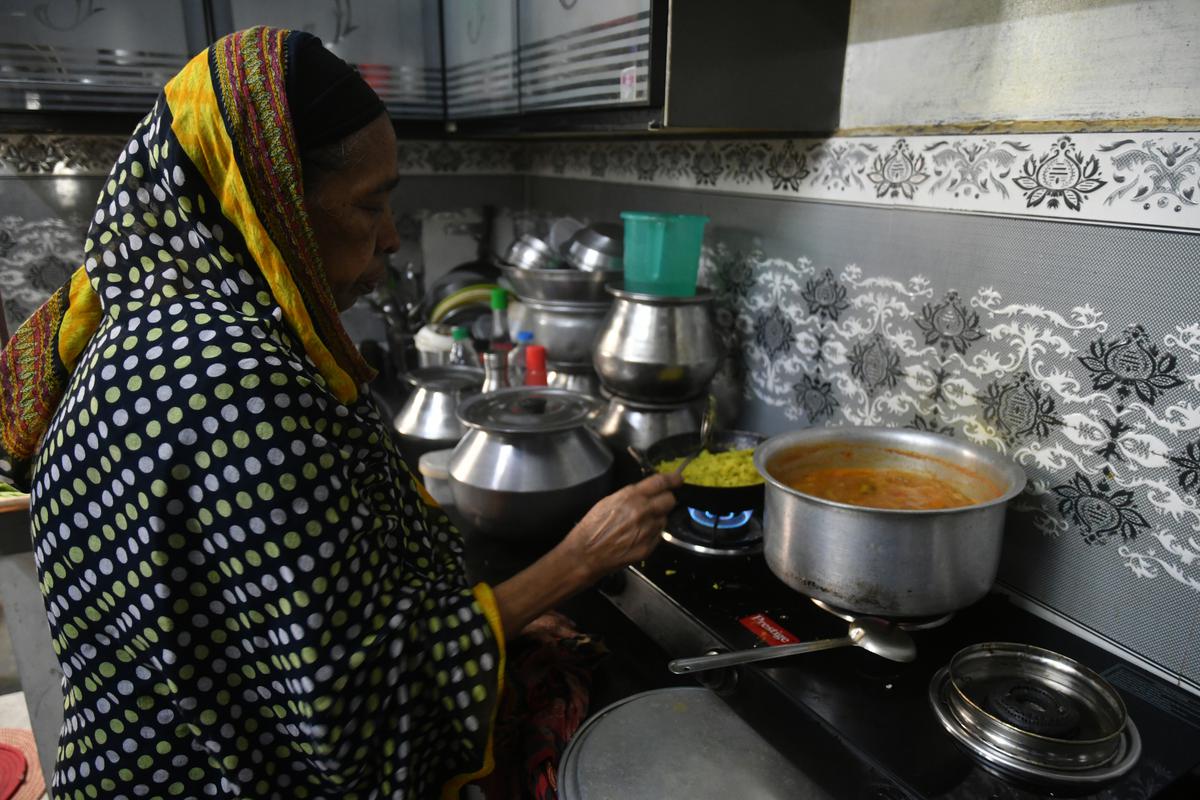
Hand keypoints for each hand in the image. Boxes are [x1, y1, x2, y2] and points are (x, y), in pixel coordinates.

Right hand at [562, 472, 682, 582]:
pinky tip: (637, 536)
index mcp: (631, 497)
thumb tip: (646, 492)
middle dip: (666, 500)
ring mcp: (647, 531)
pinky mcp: (648, 547)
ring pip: (664, 519)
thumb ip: (630, 495)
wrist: (585, 554)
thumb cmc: (591, 526)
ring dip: (656, 518)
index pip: (660, 482)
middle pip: (670, 500)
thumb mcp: (607, 502)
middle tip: (658, 503)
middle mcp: (643, 512)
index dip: (672, 479)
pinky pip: (658, 535)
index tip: (678, 478)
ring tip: (639, 524)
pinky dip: (651, 533)